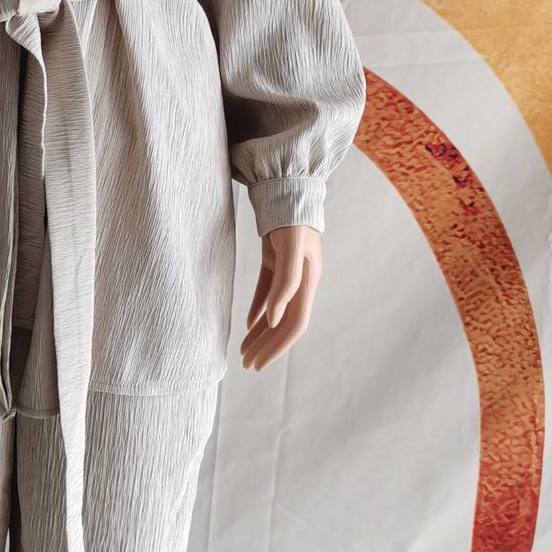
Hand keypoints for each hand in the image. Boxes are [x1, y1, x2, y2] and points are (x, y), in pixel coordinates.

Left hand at [240, 224, 320, 370]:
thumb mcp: (288, 248)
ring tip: (243, 352)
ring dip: (261, 334)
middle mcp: (302, 280)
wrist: (287, 186)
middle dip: (268, 346)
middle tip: (247, 365)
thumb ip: (284, 283)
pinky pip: (268, 293)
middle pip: (285, 323)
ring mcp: (289, 270)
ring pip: (275, 311)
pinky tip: (249, 326)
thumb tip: (271, 319)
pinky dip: (258, 311)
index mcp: (308, 281)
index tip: (258, 363)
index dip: (277, 346)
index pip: (295, 324)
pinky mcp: (275, 259)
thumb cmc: (290, 216)